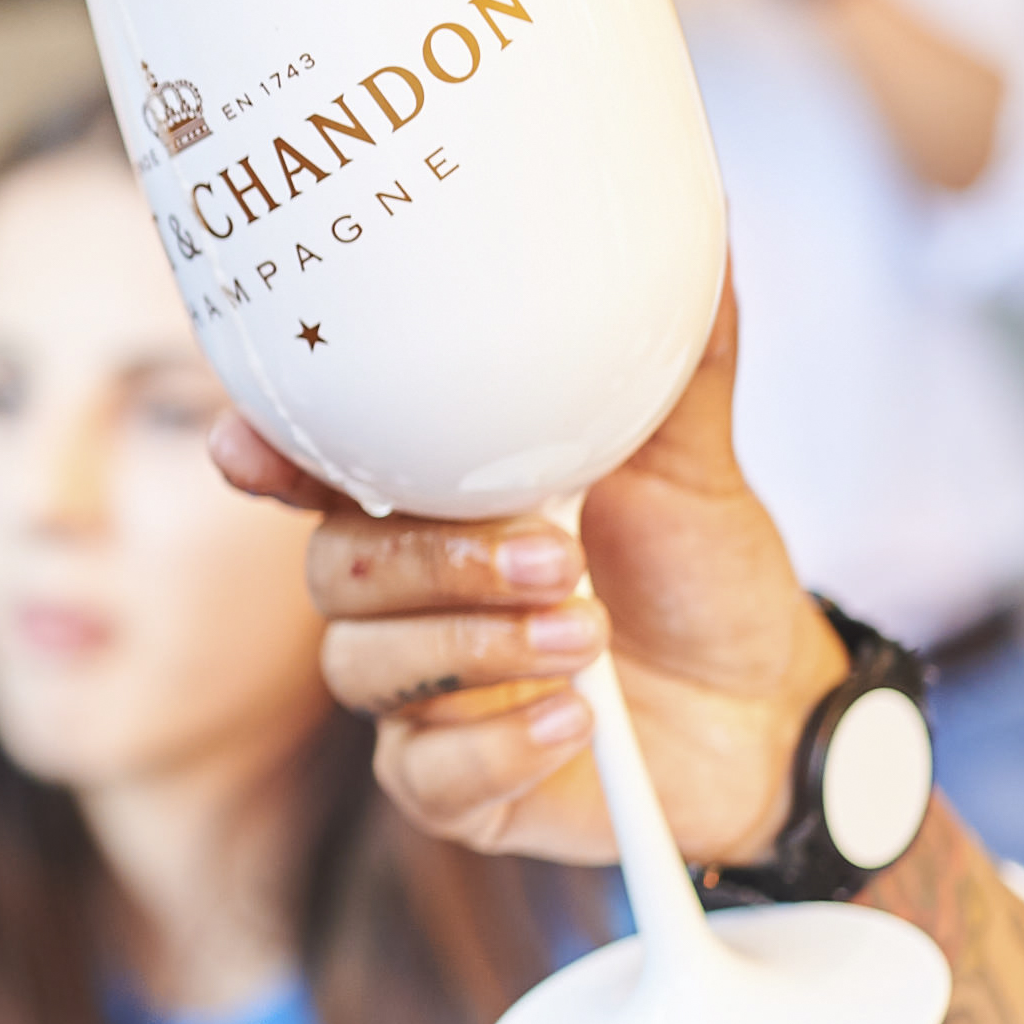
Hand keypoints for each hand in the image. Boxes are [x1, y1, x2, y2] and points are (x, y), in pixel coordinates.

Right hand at [217, 285, 838, 868]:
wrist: (776, 711)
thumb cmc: (709, 576)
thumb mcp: (694, 463)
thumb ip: (672, 366)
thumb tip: (705, 238)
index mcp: (439, 504)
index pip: (312, 474)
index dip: (265, 458)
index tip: (246, 449)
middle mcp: (409, 598)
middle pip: (332, 573)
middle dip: (434, 565)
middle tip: (556, 561)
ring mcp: (424, 694)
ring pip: (363, 670)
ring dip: (475, 650)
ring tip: (588, 637)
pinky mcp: (457, 785)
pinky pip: (419, 775)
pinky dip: (496, 744)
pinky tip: (574, 723)